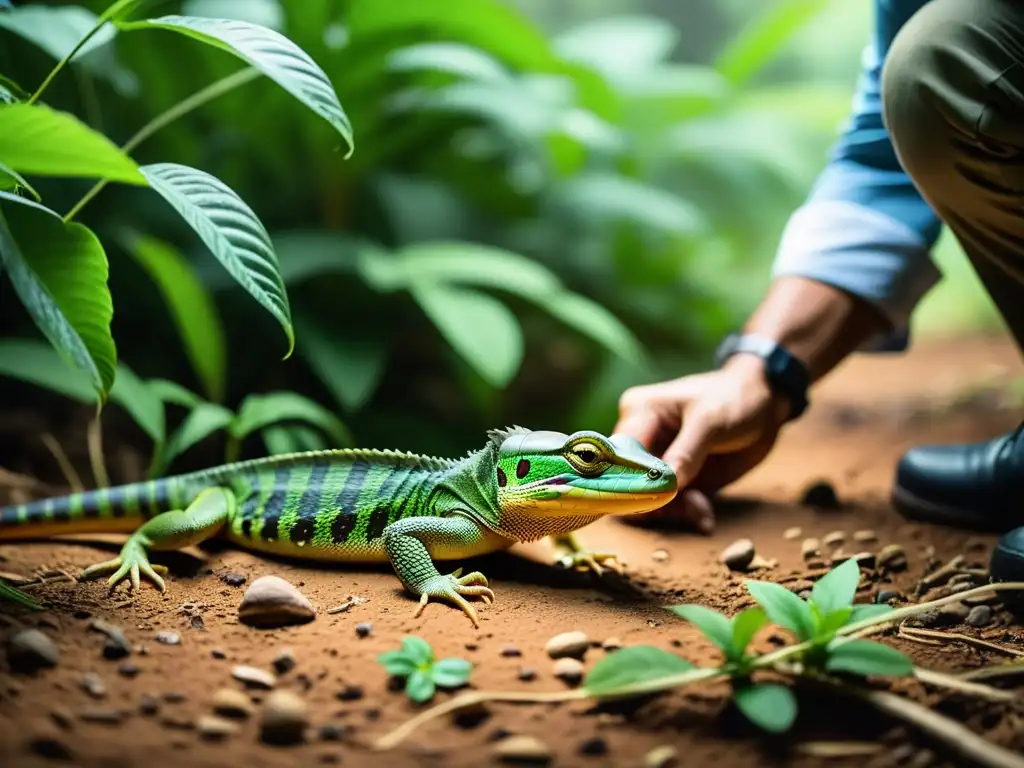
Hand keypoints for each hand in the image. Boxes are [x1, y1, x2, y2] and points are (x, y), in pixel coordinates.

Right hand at [614, 354, 792, 533]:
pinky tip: (705, 516)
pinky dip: (688, 513)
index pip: (618, 453)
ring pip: (648, 498)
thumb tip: (665, 486)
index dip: (627, 480)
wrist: (766, 405)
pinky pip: (673, 505)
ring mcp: (658, 461)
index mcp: (639, 413)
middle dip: (653, 501)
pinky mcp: (677, 479)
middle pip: (628, 481)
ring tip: (700, 510)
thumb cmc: (734, 398)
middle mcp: (642, 438)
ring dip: (674, 511)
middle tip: (683, 508)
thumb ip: (686, 453)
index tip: (649, 502)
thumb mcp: (710, 420)